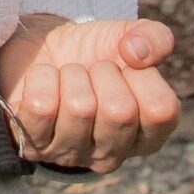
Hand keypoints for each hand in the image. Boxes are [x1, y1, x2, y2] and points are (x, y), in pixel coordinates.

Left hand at [0, 14, 180, 174]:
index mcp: (146, 137)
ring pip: (80, 107)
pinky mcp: (32, 144)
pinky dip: (41, 78)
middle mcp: (112, 155)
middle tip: (91, 71)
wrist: (41, 46)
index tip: (125, 68)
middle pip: (119, 111)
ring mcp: (70, 155)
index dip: (141, 75)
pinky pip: (41, 106)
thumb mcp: (129, 38)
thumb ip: (155, 38)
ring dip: (71, 75)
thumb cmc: (92, 52)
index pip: (161, 110)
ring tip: (67, 77)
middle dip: (103, 72)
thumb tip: (137, 53)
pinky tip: (44, 83)